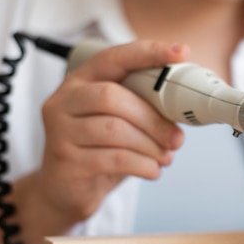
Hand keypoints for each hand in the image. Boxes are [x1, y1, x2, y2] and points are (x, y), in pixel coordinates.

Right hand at [36, 40, 189, 224]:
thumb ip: (142, 106)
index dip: (148, 53)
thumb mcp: (119, 122)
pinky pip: (114, 159)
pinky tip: (152, 170)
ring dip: (150, 145)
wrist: (65, 192)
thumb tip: (183, 106)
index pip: (114, 58)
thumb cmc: (99, 151)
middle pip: (112, 97)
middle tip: (176, 138)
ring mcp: (60, 131)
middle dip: (152, 118)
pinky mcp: (66, 161)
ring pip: (114, 130)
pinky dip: (142, 165)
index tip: (180, 52)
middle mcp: (64, 101)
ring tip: (165, 157)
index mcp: (81, 81)